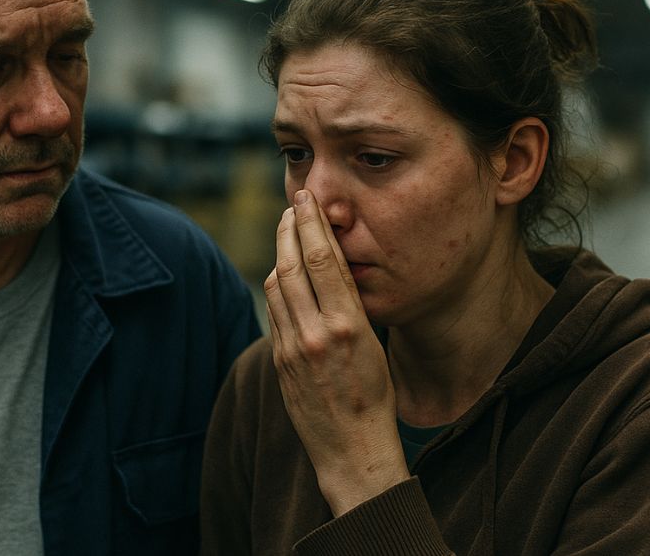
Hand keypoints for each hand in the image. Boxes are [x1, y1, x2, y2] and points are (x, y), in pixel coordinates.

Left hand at [265, 189, 410, 515]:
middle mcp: (317, 334)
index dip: (312, 223)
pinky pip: (274, 312)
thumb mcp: (375, 346)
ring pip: (277, 285)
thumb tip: (329, 266)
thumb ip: (349, 308)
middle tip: (293, 204)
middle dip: (290, 228)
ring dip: (279, 253)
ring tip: (286, 231)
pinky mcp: (279, 361)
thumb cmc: (375, 397)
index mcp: (349, 326)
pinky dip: (276, 284)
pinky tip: (282, 272)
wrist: (352, 449)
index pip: (323, 260)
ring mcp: (292, 348)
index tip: (307, 199)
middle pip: (293, 265)